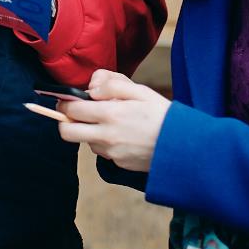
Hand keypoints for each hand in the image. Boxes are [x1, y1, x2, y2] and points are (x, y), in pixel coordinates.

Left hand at [56, 69, 170, 171]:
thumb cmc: (162, 114)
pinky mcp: (118, 163)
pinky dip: (105, 142)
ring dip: (89, 131)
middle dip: (65, 122)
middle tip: (75, 114)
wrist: (183, 146)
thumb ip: (111, 84)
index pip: (71, 110)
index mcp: (110, 114)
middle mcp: (106, 136)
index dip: (64, 103)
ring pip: (86, 141)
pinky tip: (123, 135)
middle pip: (67, 132)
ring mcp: (111, 152)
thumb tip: (90, 89)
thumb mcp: (139, 91)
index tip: (67, 99)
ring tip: (111, 122)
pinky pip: (103, 151)